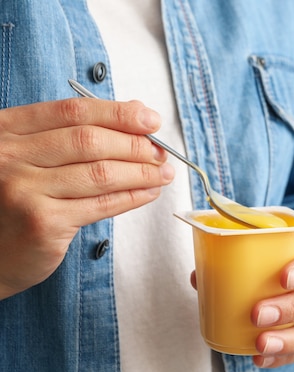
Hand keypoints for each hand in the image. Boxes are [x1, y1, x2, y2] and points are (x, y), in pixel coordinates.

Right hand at [0, 98, 173, 298]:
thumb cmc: (13, 202)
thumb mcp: (28, 157)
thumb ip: (70, 134)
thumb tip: (135, 114)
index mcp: (5, 130)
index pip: (72, 111)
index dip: (118, 114)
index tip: (150, 119)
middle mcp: (9, 156)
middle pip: (90, 140)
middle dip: (135, 144)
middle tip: (160, 152)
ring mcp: (24, 190)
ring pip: (101, 173)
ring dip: (142, 172)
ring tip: (163, 173)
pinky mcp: (43, 223)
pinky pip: (102, 205)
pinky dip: (132, 197)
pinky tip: (148, 192)